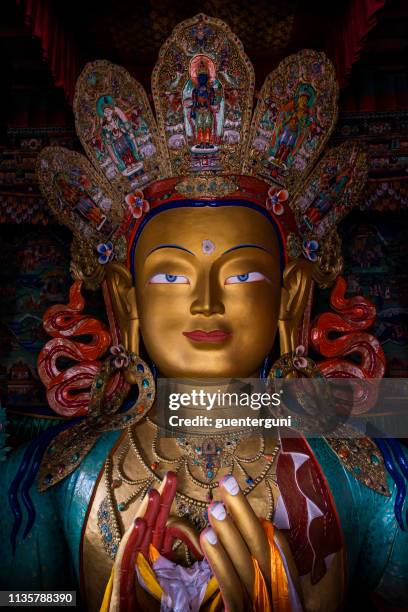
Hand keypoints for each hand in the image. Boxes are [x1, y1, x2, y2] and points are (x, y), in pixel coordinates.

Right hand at [108, 472, 200, 611]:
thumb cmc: (165, 611)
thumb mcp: (187, 588)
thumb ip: (195, 562)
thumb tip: (206, 536)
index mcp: (162, 562)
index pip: (169, 530)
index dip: (177, 507)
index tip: (182, 489)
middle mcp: (145, 565)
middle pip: (154, 528)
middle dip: (161, 501)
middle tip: (170, 476)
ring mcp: (132, 576)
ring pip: (139, 540)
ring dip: (146, 515)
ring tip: (154, 493)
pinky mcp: (121, 592)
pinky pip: (126, 565)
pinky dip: (131, 543)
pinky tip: (140, 524)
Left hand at [200, 475, 270, 611]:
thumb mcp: (278, 597)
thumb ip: (274, 569)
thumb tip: (268, 530)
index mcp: (287, 585)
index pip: (277, 546)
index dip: (257, 519)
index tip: (240, 495)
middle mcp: (279, 592)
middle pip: (260, 545)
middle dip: (243, 511)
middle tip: (226, 482)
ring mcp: (262, 604)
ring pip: (245, 562)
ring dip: (228, 531)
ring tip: (214, 505)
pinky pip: (231, 588)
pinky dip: (220, 561)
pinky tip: (207, 537)